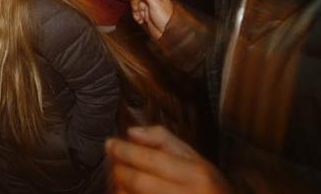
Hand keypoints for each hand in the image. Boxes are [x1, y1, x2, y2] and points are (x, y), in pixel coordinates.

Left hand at [105, 126, 229, 193]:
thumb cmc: (211, 189)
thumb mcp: (197, 160)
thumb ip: (164, 140)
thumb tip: (131, 132)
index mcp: (196, 174)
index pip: (150, 159)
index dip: (124, 150)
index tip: (110, 144)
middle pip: (138, 181)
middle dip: (119, 170)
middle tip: (113, 162)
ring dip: (119, 188)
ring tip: (119, 179)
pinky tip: (126, 191)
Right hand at [130, 0, 172, 39]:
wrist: (167, 33)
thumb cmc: (164, 17)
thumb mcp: (155, 3)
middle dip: (134, 2)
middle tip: (136, 9)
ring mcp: (149, 7)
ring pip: (136, 4)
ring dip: (135, 11)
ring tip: (139, 17)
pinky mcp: (146, 15)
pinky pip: (137, 12)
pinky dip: (136, 16)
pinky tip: (140, 21)